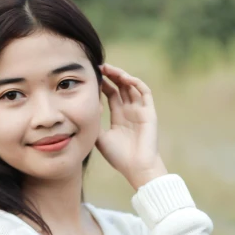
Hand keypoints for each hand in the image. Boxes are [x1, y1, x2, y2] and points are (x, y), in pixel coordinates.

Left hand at [95, 63, 167, 189]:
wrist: (136, 168)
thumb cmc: (119, 157)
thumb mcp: (100, 138)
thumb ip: (94, 123)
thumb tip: (85, 107)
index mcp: (119, 117)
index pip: (111, 93)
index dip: (103, 83)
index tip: (92, 75)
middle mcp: (130, 111)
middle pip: (121, 87)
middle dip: (111, 75)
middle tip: (99, 67)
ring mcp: (140, 110)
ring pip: (132, 86)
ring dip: (122, 76)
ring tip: (110, 69)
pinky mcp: (149, 112)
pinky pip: (145, 92)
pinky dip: (136, 83)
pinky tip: (125, 78)